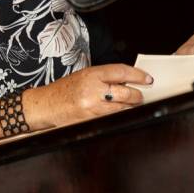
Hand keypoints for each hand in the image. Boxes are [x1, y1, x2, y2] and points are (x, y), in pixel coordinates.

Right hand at [25, 64, 152, 127]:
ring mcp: (92, 107)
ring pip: (121, 108)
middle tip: (140, 95)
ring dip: (129, 107)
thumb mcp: (84, 75)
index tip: (148, 79)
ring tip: (131, 104)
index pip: (121, 71)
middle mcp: (93, 90)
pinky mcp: (90, 121)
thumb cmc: (64, 89)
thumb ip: (104, 77)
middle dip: (137, 94)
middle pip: (125, 92)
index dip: (138, 75)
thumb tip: (127, 80)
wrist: (46, 105)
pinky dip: (118, 116)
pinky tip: (119, 113)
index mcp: (92, 74)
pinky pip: (111, 119)